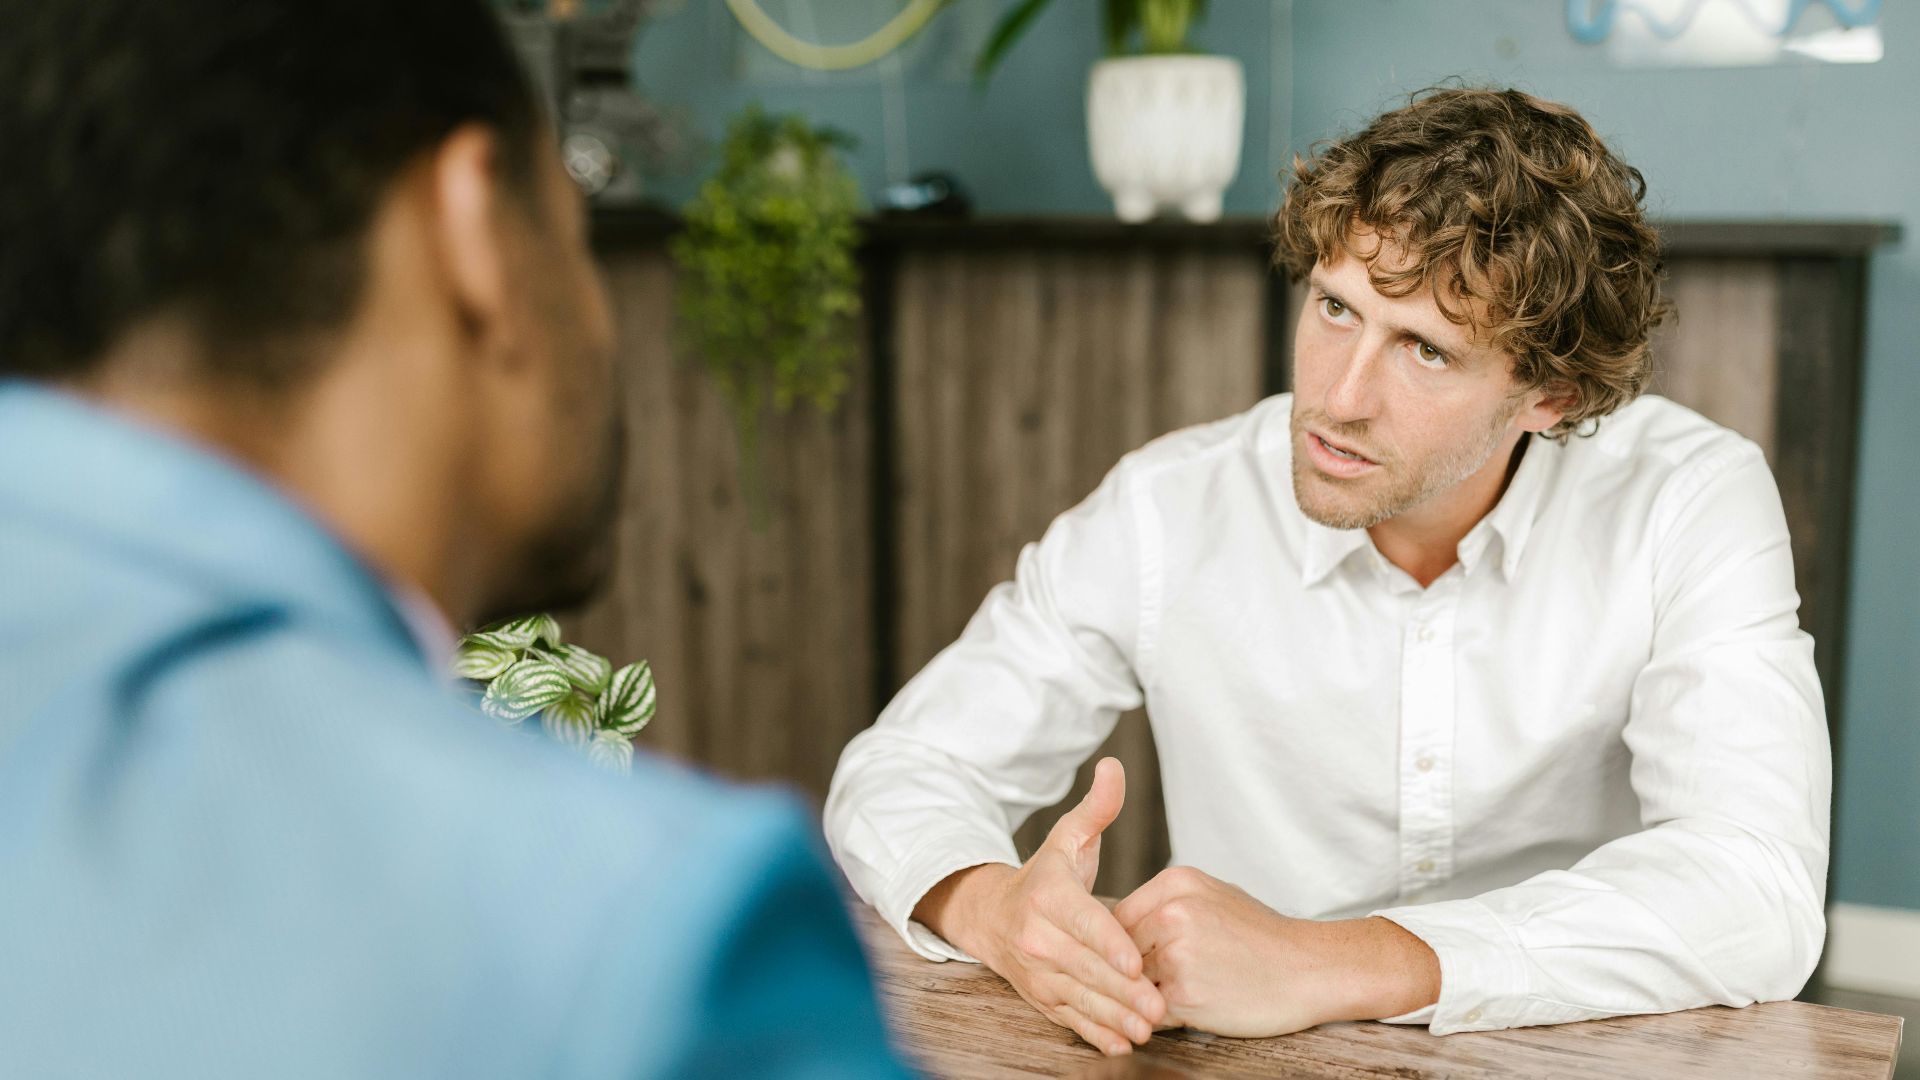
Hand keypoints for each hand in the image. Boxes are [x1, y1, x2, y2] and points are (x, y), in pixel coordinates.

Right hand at [913, 758, 1165, 1055]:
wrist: (992, 915)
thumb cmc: (1046, 875)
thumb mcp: (1068, 837)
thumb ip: (1097, 808)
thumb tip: (1114, 767)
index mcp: (1049, 897)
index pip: (1083, 922)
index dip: (1109, 944)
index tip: (1136, 962)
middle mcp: (1038, 937)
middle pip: (1085, 968)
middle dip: (1122, 990)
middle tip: (1159, 1005)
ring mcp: (1038, 971)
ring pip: (1079, 997)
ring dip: (1113, 1017)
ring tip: (1148, 1029)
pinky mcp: (1041, 997)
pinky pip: (1068, 1018)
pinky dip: (1094, 1034)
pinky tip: (1122, 1045)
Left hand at [1113, 866, 1440, 1037]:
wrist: (1310, 969)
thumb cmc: (1261, 936)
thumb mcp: (1212, 897)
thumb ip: (1165, 905)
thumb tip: (1119, 925)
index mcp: (1175, 883)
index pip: (1117, 918)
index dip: (1119, 946)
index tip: (1129, 962)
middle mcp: (1171, 913)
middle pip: (1119, 952)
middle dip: (1128, 973)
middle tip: (1141, 986)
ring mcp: (1176, 954)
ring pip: (1131, 984)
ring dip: (1142, 997)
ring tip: (1166, 1000)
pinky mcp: (1184, 994)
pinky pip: (1150, 1011)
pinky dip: (1160, 1018)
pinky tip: (1186, 1012)